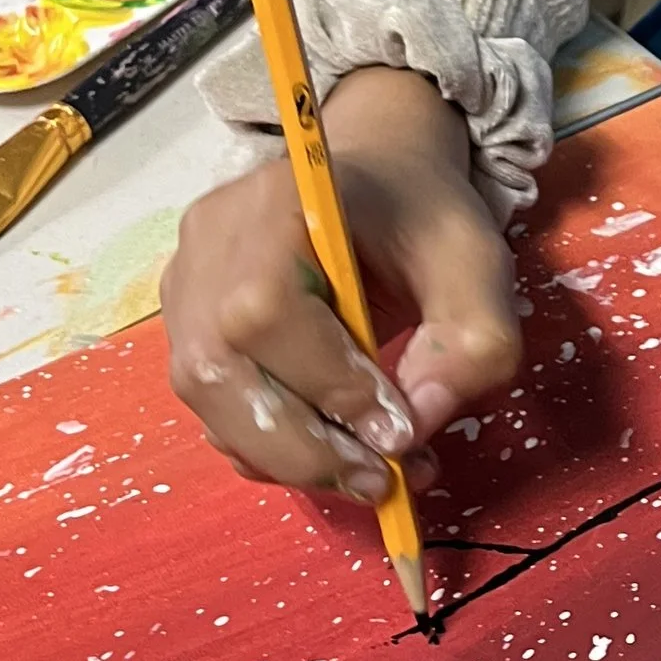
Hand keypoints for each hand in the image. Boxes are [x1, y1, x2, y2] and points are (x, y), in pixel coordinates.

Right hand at [161, 63, 523, 497]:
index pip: (268, 313)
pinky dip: (274, 448)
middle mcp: (209, 245)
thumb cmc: (421, 216)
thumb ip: (469, 341)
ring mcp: (186, 287)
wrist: (378, 179)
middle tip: (386, 481)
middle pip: (220, 373)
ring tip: (373, 471)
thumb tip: (418, 424)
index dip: (329, 388)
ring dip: (293, 459)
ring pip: (213, 406)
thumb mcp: (475, 264)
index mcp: (276, 204)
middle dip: (308, 448)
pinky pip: (217, 411)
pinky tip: (336, 447)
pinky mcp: (186, 326)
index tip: (400, 433)